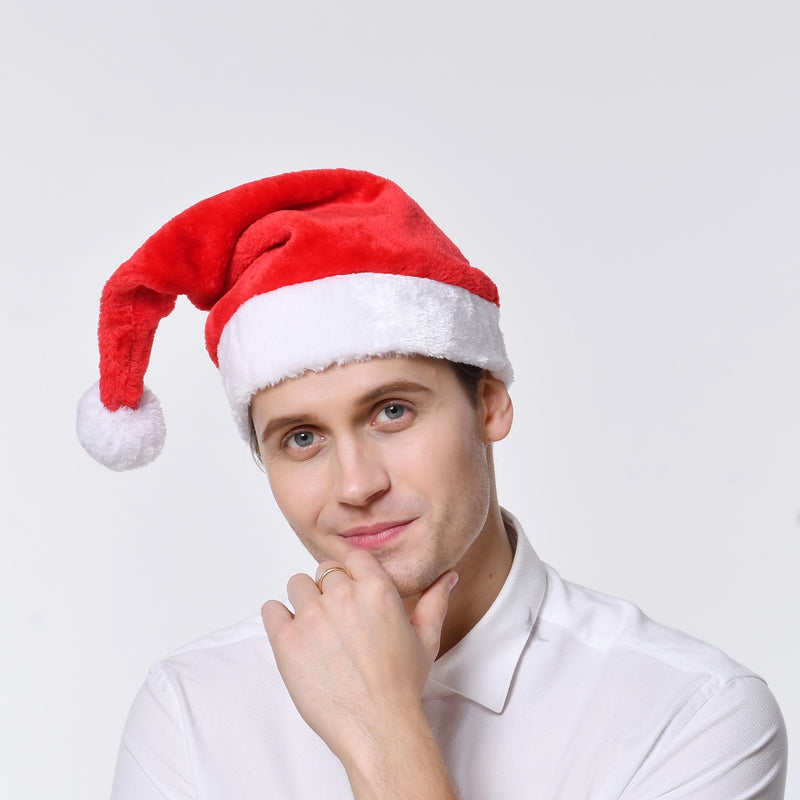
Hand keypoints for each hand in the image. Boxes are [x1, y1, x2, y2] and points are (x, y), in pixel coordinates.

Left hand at [262, 550, 456, 780]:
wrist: (377, 727)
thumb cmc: (401, 686)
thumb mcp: (426, 638)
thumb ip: (435, 600)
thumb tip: (448, 576)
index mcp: (376, 589)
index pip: (352, 557)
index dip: (350, 573)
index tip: (350, 591)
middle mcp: (343, 596)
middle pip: (324, 571)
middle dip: (329, 590)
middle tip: (336, 621)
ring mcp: (312, 616)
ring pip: (297, 584)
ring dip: (304, 602)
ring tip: (316, 631)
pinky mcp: (287, 639)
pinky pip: (271, 609)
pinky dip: (278, 619)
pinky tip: (295, 638)